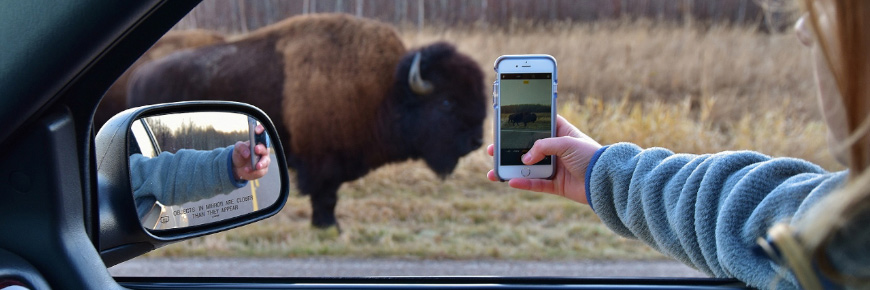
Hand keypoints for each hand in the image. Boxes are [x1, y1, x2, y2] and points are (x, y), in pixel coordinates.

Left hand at [232, 124, 269, 180]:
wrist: (237, 166)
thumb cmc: (240, 154)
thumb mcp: (237, 148)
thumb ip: (241, 147)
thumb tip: (248, 153)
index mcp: (258, 141)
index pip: (263, 133)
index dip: (262, 130)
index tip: (257, 131)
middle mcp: (263, 150)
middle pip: (265, 148)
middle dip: (261, 149)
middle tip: (256, 149)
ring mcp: (264, 160)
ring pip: (266, 161)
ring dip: (261, 163)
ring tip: (256, 166)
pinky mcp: (262, 170)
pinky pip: (261, 171)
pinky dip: (254, 171)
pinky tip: (247, 170)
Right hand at [487, 115, 601, 203]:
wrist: (607, 180)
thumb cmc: (590, 155)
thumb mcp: (566, 143)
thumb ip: (543, 146)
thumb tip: (525, 159)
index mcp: (560, 133)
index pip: (539, 125)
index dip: (523, 124)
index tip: (506, 124)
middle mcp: (556, 150)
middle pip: (527, 148)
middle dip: (509, 150)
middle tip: (493, 149)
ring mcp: (555, 167)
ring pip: (527, 168)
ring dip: (511, 169)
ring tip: (493, 171)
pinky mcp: (556, 185)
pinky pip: (536, 184)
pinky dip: (523, 184)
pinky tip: (510, 182)